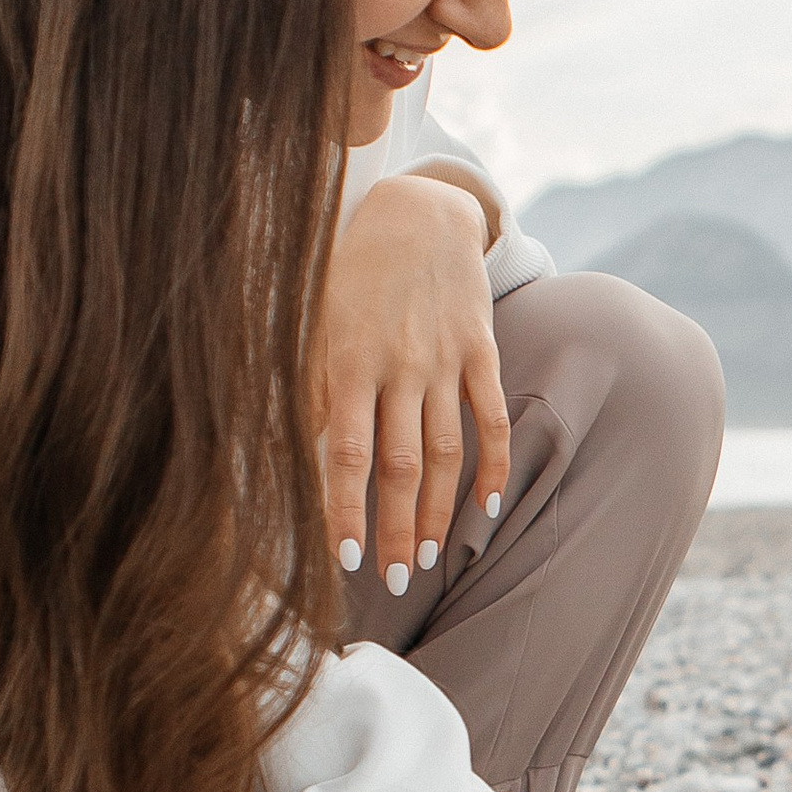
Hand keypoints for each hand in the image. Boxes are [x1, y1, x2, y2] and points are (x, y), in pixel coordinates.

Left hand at [317, 177, 509, 590]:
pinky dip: (492, 465)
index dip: (344, 510)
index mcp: (348, 360)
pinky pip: (489, 416)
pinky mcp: (481, 349)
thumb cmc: (350, 272)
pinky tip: (484, 509)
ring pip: (445, 451)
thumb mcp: (314, 322)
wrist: (417, 210)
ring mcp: (446, 359)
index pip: (345, 454)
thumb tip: (298, 461)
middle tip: (393, 582)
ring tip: (426, 559)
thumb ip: (310, 389)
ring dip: (436, 512)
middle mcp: (400, 365)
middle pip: (400, 465)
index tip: (342, 559)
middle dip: (394, 528)